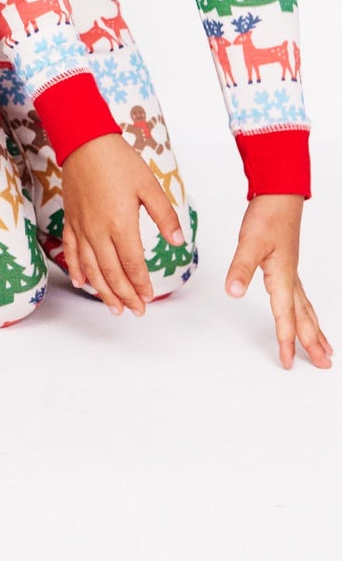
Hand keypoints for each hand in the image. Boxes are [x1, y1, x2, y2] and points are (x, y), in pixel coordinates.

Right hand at [60, 132, 186, 315]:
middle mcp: (98, 230)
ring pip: (90, 268)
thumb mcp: (149, 186)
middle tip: (136, 311)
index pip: (132, 264)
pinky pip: (71, 251)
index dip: (141, 284)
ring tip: (114, 308)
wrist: (85, 141)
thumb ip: (165, 216)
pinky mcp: (70, 219)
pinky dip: (76, 269)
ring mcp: (82, 226)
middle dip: (124, 295)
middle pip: (111, 272)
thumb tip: (179, 242)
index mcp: (120, 223)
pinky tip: (82, 283)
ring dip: (102, 291)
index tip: (149, 297)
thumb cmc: (119, 161)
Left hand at [225, 195, 332, 369]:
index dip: (285, 341)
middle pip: (304, 317)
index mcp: (282, 277)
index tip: (286, 363)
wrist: (279, 195)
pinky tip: (308, 316)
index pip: (284, 316)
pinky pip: (302, 298)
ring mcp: (292, 273)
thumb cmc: (266, 216)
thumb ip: (240, 268)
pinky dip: (308, 313)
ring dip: (315, 330)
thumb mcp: (249, 242)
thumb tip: (234, 292)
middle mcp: (291, 279)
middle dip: (312, 342)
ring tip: (325, 349)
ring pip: (307, 309)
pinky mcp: (288, 265)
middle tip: (324, 365)